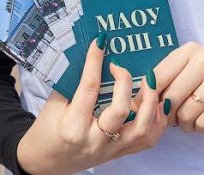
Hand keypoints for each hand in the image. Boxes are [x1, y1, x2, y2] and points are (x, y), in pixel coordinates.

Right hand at [16, 35, 165, 174]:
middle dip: (125, 82)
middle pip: (121, 110)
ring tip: (148, 83)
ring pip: (142, 130)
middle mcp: (95, 141)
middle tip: (119, 66)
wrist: (45, 162)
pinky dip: (157, 121)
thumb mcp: (52, 105)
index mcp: (73, 127)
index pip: (89, 88)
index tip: (100, 42)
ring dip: (151, 103)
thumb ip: (71, 83)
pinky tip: (157, 104)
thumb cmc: (46, 131)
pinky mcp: (119, 154)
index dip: (95, 61)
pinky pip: (147, 140)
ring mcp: (110, 150)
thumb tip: (92, 57)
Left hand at [154, 42, 203, 132]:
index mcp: (189, 50)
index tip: (148, 107)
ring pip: (185, 113)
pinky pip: (203, 123)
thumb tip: (140, 99)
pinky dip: (198, 128)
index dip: (148, 97)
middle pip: (169, 98)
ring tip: (188, 119)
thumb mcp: (193, 64)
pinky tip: (201, 122)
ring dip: (183, 123)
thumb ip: (169, 76)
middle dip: (166, 114)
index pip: (157, 77)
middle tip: (171, 117)